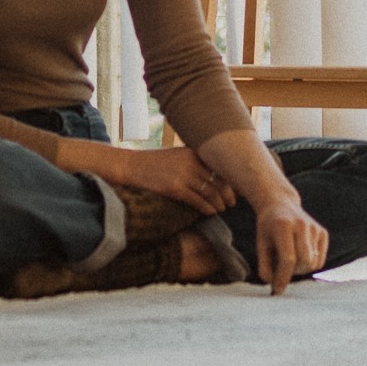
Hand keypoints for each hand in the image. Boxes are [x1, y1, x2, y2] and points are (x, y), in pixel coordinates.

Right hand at [80, 140, 228, 214]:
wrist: (130, 166)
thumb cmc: (154, 162)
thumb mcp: (176, 155)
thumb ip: (194, 161)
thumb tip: (214, 175)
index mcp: (193, 152)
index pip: (219, 167)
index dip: (230, 180)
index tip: (236, 189)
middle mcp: (190, 162)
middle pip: (218, 180)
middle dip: (228, 194)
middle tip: (233, 203)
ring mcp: (183, 175)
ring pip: (210, 192)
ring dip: (220, 203)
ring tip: (224, 209)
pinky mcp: (174, 188)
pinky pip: (198, 201)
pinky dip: (207, 208)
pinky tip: (211, 213)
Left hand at [247, 196, 327, 292]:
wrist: (280, 204)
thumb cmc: (268, 228)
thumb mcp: (261, 244)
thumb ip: (264, 266)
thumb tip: (274, 285)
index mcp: (283, 227)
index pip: (287, 259)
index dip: (283, 277)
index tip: (277, 290)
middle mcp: (302, 225)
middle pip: (303, 262)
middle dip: (292, 272)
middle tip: (282, 267)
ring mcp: (314, 228)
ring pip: (312, 263)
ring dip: (301, 268)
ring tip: (290, 258)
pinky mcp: (323, 233)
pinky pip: (320, 260)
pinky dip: (310, 264)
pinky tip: (300, 254)